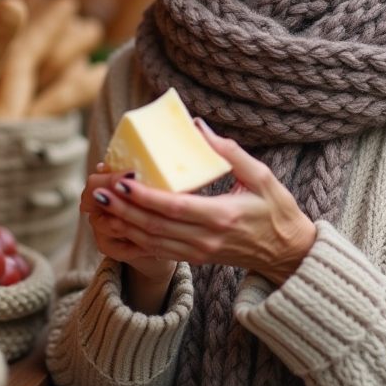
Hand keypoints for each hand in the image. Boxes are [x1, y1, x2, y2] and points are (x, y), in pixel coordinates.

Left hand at [90, 119, 317, 287]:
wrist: (287, 253)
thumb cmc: (277, 211)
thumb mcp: (262, 176)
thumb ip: (230, 152)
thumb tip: (199, 127)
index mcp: (222, 216)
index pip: (174, 208)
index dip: (145, 197)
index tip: (122, 183)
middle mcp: (206, 238)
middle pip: (154, 226)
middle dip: (123, 209)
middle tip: (98, 191)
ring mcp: (199, 252)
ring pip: (151, 241)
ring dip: (123, 224)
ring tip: (100, 205)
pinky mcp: (195, 259)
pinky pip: (157, 251)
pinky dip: (134, 238)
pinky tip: (118, 224)